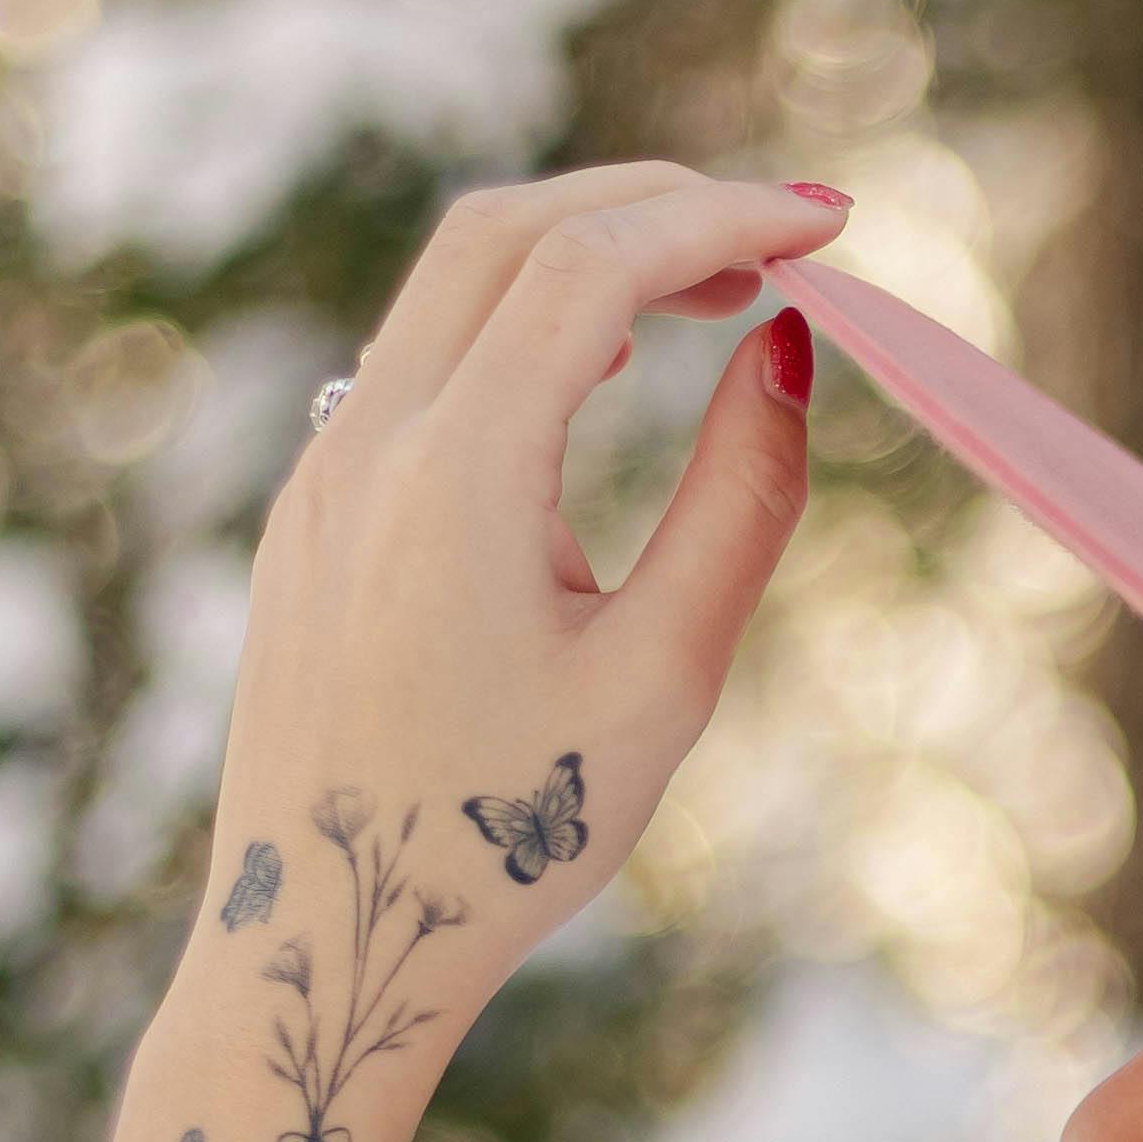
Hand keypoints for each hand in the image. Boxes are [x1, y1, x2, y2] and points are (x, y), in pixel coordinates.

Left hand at [94, 162, 843, 1141]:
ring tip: (714, 295)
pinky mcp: (311, 508)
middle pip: (506, 228)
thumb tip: (792, 355)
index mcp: (453, 477)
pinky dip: (522, 315)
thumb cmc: (505, 833)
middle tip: (782, 241)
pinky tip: (602, 365)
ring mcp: (319, 469)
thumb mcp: (662, 678)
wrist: (330, 937)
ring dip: (587, 253)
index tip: (831, 230)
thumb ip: (737, 501)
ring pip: (451, 281)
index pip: (592, 264)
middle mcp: (364, 443)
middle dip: (655, 204)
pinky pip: (416, 352)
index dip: (724, 220)